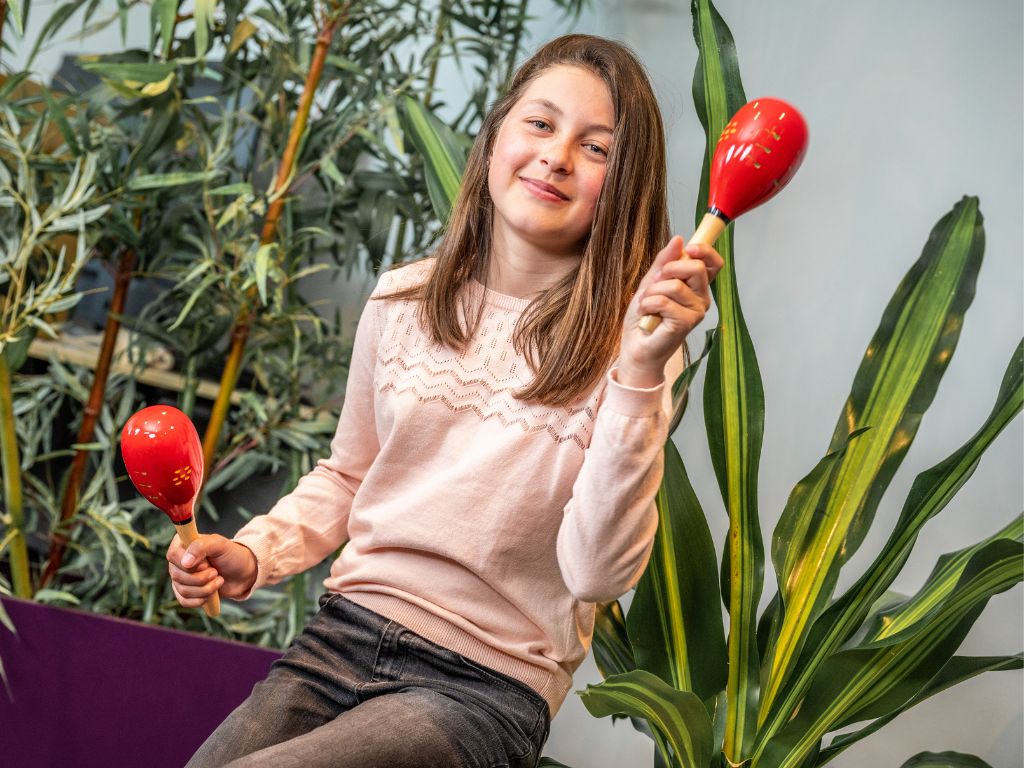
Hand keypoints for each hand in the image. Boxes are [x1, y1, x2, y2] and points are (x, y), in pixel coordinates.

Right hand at [167, 533, 257, 608]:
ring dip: (206, 588)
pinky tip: (213, 592)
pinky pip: (185, 601)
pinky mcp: (186, 592)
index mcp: (183, 543)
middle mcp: (178, 561)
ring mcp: (181, 577)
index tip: (206, 564)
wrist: (242, 573)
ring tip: (218, 579)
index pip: (173, 555)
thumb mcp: (220, 544)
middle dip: (201, 578)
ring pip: (183, 590)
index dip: (189, 564)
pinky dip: (201, 599)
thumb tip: (185, 562)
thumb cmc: (231, 555)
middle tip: (216, 572)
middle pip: (177, 575)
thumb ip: (201, 546)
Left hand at [617, 235, 723, 386]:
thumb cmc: (644, 316)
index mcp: (696, 286)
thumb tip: (679, 239)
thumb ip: (664, 262)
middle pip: (696, 268)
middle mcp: (701, 298)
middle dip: (668, 269)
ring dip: (652, 292)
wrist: (636, 345)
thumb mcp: (651, 282)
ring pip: (675, 285)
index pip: (713, 263)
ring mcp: (696, 312)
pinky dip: (648, 304)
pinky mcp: (686, 323)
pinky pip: (664, 301)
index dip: (705, 250)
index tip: (689, 249)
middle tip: (655, 284)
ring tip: (647, 305)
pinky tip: (647, 315)